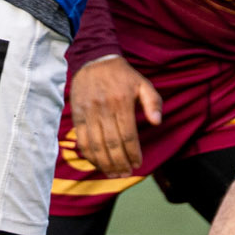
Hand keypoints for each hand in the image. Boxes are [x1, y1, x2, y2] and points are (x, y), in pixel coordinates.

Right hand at [69, 55, 162, 176]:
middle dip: (119, 163)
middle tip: (125, 174)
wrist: (94, 60)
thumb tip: (157, 122)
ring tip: (113, 174)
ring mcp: (88, 112)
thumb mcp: (143, 84)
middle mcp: (104, 108)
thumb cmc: (122, 76)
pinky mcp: (77, 115)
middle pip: (111, 143)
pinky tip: (98, 163)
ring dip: (105, 163)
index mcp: (122, 102)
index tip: (138, 164)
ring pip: (96, 145)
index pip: (128, 135)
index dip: (133, 153)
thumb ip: (153, 102)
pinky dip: (89, 155)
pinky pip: (82, 140)